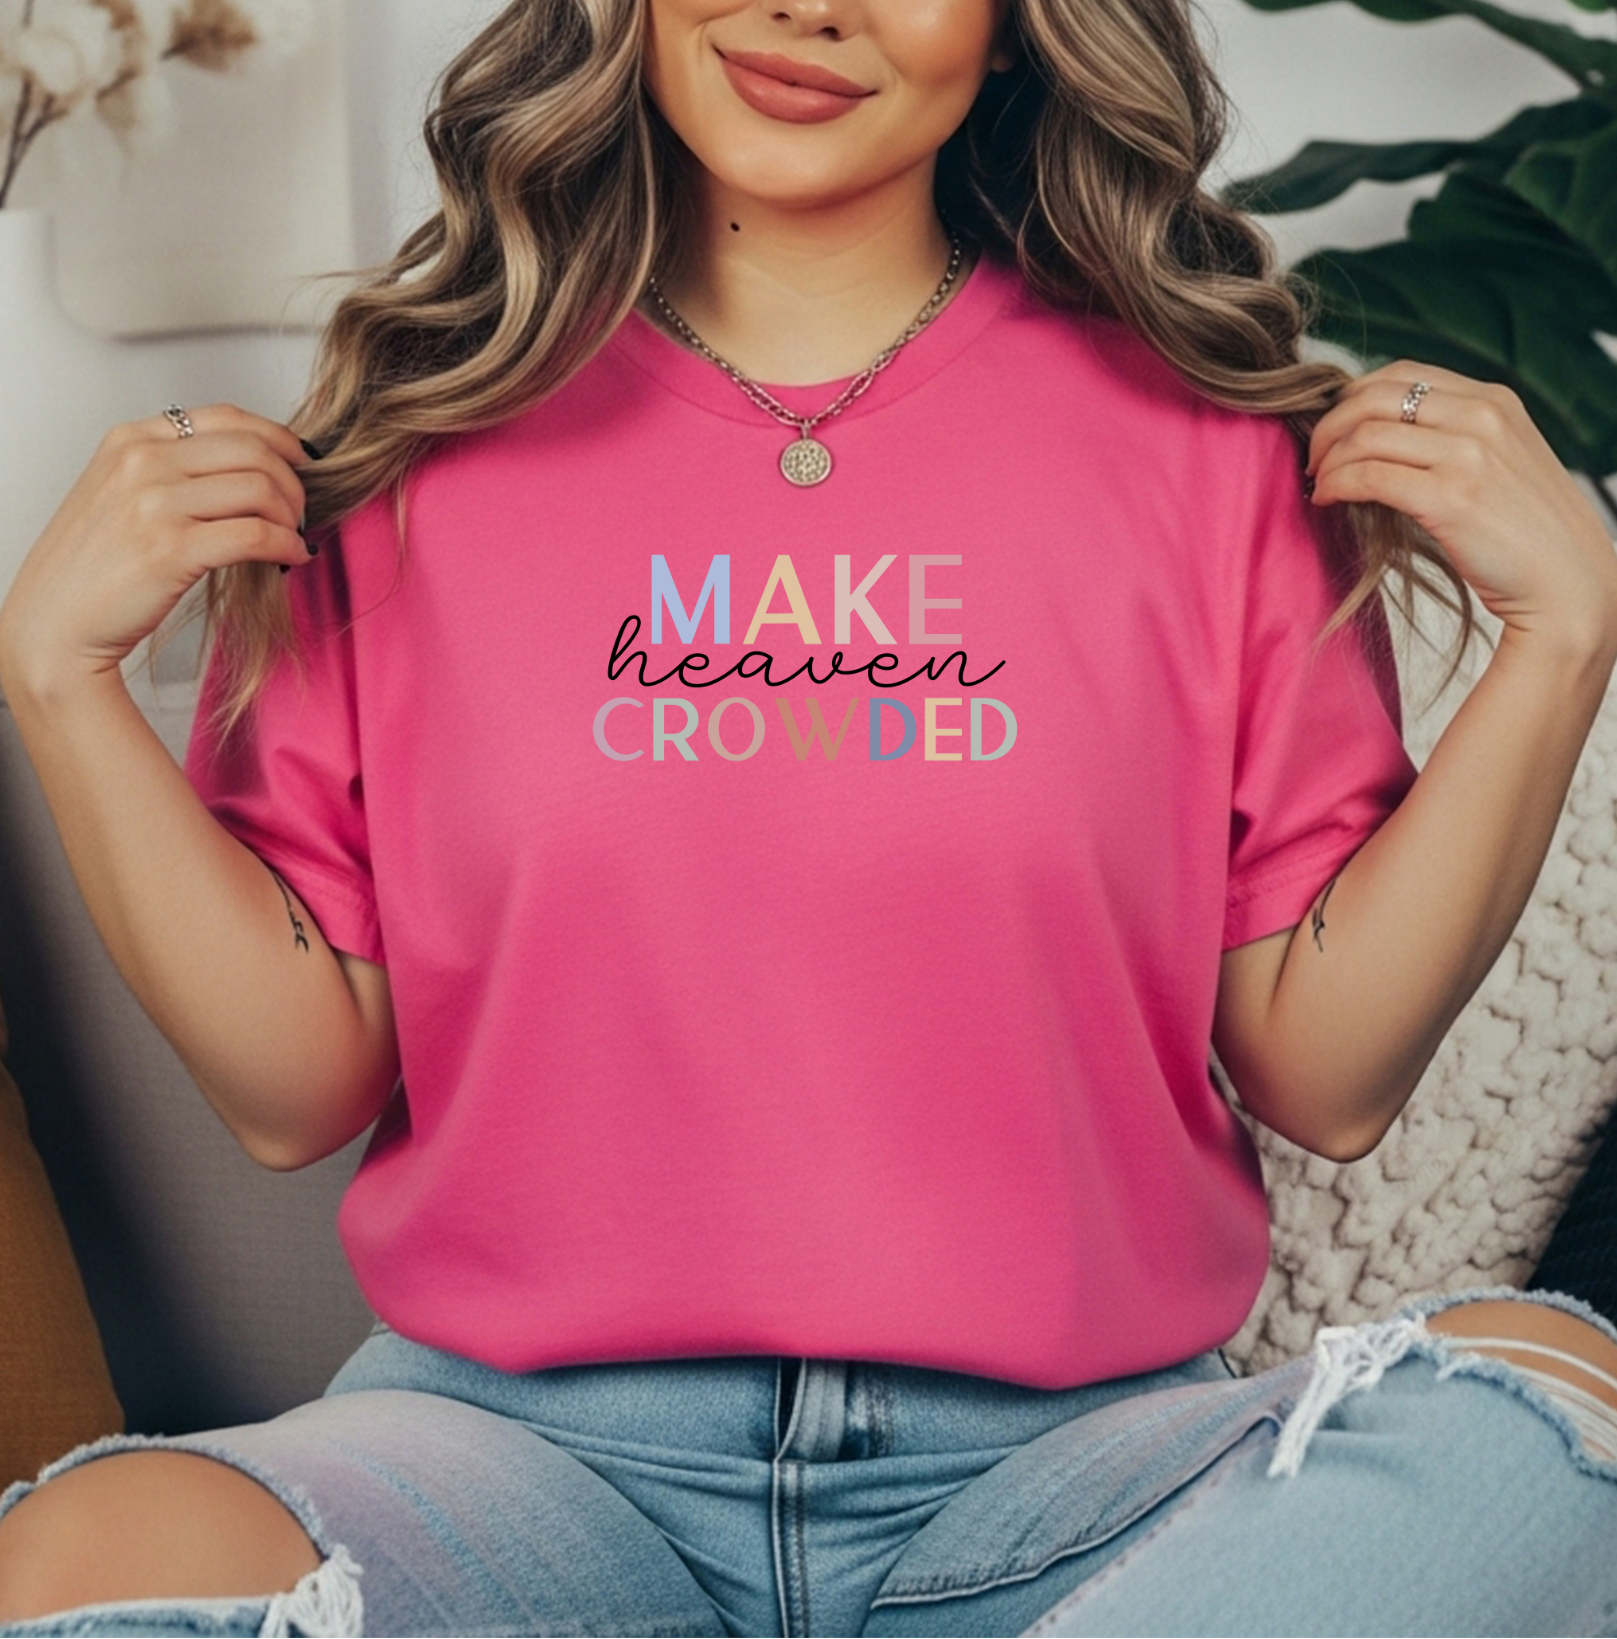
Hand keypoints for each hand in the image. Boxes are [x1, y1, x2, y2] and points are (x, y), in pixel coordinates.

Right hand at [0, 404, 313, 699]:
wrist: (54, 621)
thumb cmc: (93, 566)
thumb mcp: (122, 493)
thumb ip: (172, 470)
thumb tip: (248, 469)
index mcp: (132, 440)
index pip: (226, 417)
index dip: (278, 438)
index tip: (300, 461)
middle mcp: (142, 462)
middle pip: (253, 450)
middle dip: (293, 482)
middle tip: (301, 511)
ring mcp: (155, 503)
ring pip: (261, 489)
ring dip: (292, 517)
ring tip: (294, 537)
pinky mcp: (172, 549)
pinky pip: (257, 535)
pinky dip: (288, 546)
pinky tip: (292, 557)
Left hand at [1306, 362, 1616, 655]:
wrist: (1567, 581)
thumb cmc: (1525, 531)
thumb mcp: (1499, 461)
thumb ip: (1453, 437)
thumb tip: (1379, 434)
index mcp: (1493, 400)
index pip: (1401, 374)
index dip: (1353, 398)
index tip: (1335, 429)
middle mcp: (1482, 416)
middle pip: (1374, 397)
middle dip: (1329, 424)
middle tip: (1314, 457)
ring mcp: (1468, 454)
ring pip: (1365, 435)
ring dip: (1327, 460)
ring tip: (1318, 483)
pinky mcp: (1451, 496)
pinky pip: (1369, 476)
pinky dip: (1336, 485)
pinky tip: (1326, 500)